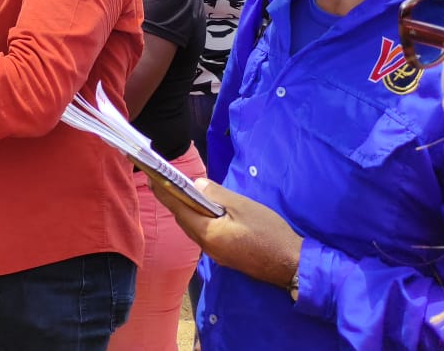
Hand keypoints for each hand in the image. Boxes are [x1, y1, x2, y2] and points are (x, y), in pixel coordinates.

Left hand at [152, 177, 301, 287]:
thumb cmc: (268, 233)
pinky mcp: (226, 256)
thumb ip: (217, 195)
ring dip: (187, 210)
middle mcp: (206, 246)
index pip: (178, 209)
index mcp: (207, 233)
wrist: (292, 265)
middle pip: (183, 220)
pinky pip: (205, 235)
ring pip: (194, 228)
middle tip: (165, 181)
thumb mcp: (243, 207)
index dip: (163, 192)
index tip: (151, 177)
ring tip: (183, 192)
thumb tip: (196, 185)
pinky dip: (200, 220)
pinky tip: (206, 210)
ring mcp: (216, 254)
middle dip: (173, 200)